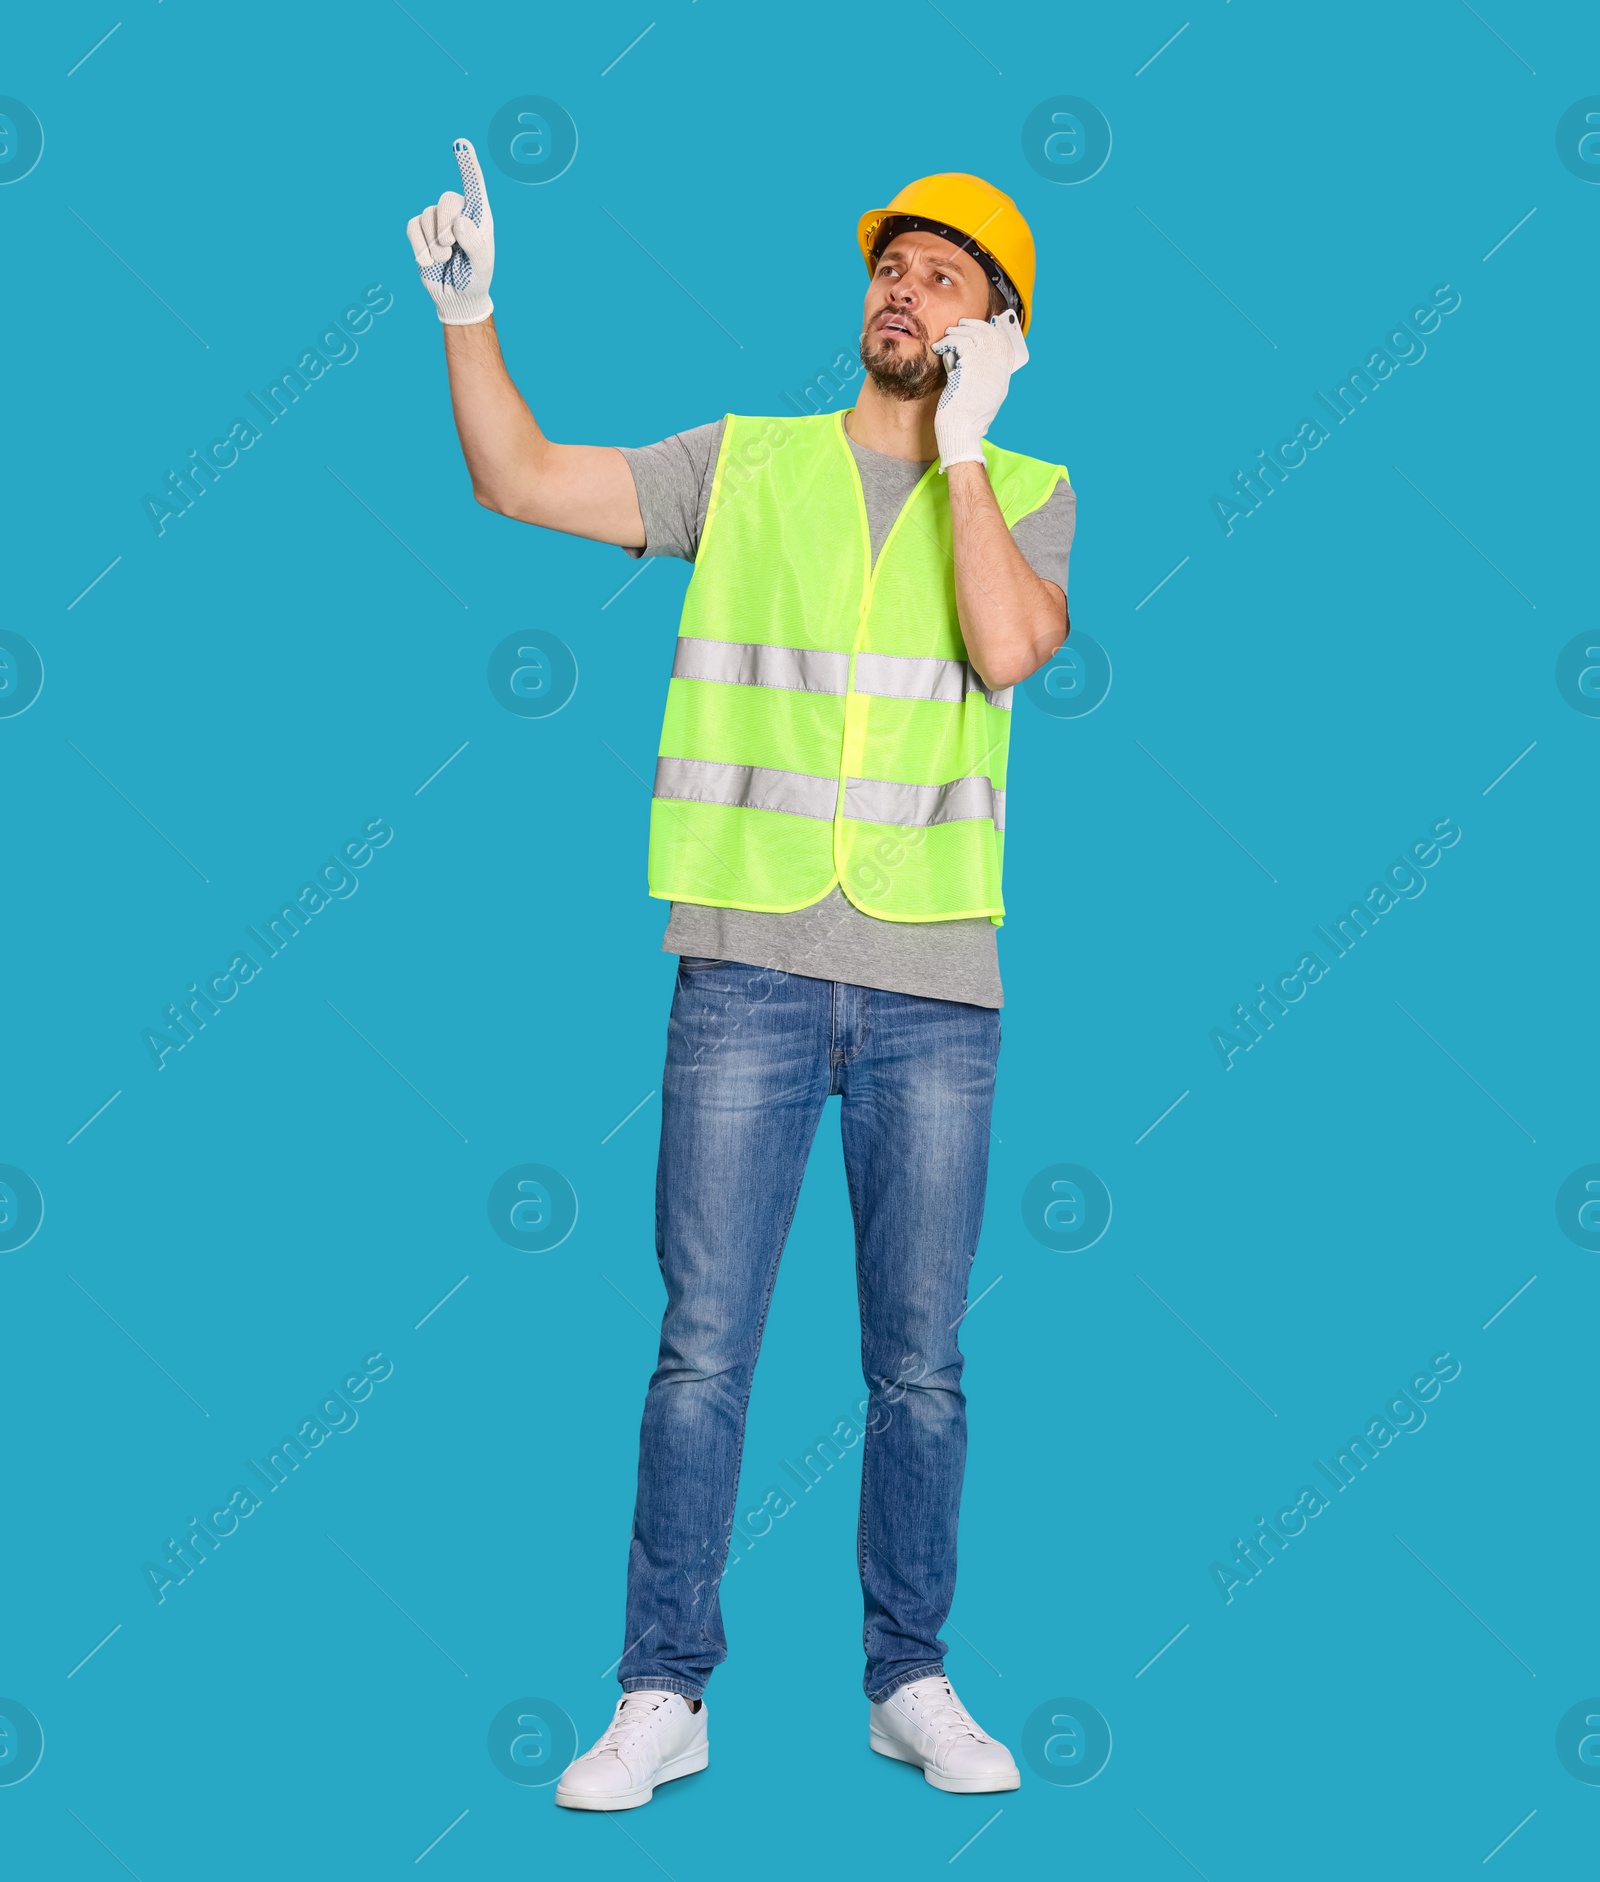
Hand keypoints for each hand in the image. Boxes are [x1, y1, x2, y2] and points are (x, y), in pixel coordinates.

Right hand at [406, 138, 494, 324]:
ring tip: (445, 260)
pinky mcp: (420, 230)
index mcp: (479, 214)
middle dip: (446, 226)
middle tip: (451, 248)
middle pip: (446, 199)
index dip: (467, 164)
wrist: (456, 297)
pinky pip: (412, 227)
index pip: (474, 184)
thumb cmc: (475, 279)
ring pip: (427, 216)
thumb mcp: (482, 266)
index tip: (461, 143)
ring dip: (435, 245)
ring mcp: (437, 219)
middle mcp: (458, 211)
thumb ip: (475, 245)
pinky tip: (431, 262)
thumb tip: (460, 222)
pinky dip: (420, 247)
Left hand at [931, 311, 1028, 469]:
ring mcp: (986, 367)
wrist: (962, 432)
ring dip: (959, 331)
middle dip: (976, 325)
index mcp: (1003, 378)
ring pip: (975, 335)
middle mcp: (998, 370)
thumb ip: (978, 377)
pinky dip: (948, 341)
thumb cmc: (966, 420)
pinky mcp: (970, 367)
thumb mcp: (980, 397)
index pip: (1006, 345)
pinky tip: (939, 347)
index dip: (995, 331)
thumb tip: (959, 360)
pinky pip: (960, 342)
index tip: (985, 325)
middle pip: (992, 335)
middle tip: (961, 325)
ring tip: (948, 336)